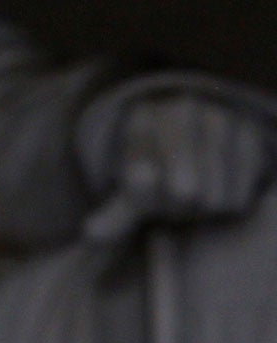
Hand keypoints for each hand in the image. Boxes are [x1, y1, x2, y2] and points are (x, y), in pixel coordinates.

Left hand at [83, 80, 276, 242]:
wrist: (201, 147)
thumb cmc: (159, 173)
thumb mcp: (131, 193)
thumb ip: (113, 215)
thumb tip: (91, 233)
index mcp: (141, 118)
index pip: (140, 178)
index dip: (144, 196)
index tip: (146, 189)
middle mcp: (181, 109)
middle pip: (182, 192)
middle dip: (177, 206)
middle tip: (176, 200)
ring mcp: (219, 118)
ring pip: (211, 197)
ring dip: (203, 207)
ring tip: (197, 193)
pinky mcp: (250, 135)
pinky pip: (238, 195)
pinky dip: (228, 203)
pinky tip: (220, 187)